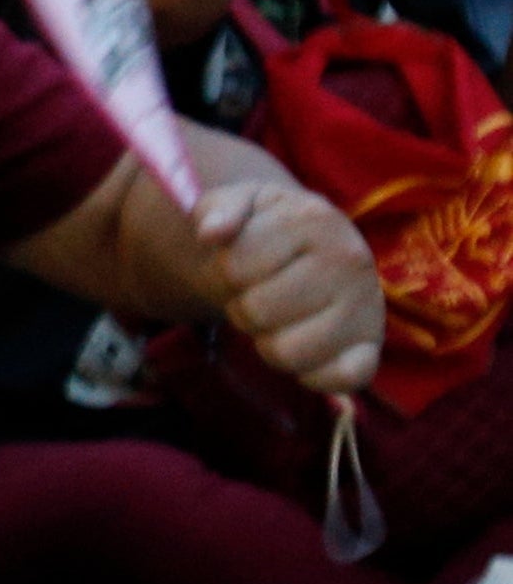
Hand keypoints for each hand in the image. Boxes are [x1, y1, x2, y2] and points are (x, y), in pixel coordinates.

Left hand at [193, 177, 381, 395]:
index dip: (225, 272)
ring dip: (268, 343)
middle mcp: (351, 259)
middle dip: (243, 308)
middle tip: (259, 294)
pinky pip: (338, 380)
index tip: (242, 263)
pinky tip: (305, 348)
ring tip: (279, 319)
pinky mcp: (372, 347)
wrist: (306, 249)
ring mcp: (369, 306)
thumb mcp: (235, 203)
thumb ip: (216, 211)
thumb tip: (211, 234)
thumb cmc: (263, 228)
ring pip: (287, 353)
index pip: (235, 267)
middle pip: (257, 312)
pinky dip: (310, 375)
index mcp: (314, 218)